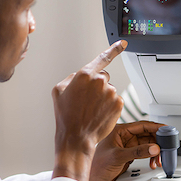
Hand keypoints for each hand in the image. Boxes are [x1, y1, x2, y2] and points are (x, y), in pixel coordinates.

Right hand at [51, 40, 126, 180]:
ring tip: (91, 109)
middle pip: (103, 76)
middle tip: (87, 100)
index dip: (114, 49)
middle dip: (97, 85)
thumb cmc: (65, 116)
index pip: (102, 58)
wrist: (76, 137)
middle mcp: (100, 81)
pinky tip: (99, 113)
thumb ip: (71, 78)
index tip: (122, 43)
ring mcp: (111, 92)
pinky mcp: (118, 104)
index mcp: (85, 75)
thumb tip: (79, 76)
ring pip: (109, 89)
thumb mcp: (58, 91)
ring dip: (103, 97)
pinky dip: (109, 105)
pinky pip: (115, 100)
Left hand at [89, 121, 162, 180]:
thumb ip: (137, 152)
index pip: (141, 125)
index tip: (166, 129)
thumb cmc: (96, 165)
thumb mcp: (118, 157)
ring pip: (146, 144)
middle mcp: (123, 136)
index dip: (155, 127)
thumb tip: (153, 148)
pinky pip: (143, 152)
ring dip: (154, 150)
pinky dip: (150, 156)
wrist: (91, 179)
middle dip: (157, 141)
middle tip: (165, 147)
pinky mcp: (128, 154)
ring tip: (158, 158)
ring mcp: (126, 145)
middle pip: (146, 134)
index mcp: (119, 131)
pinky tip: (152, 162)